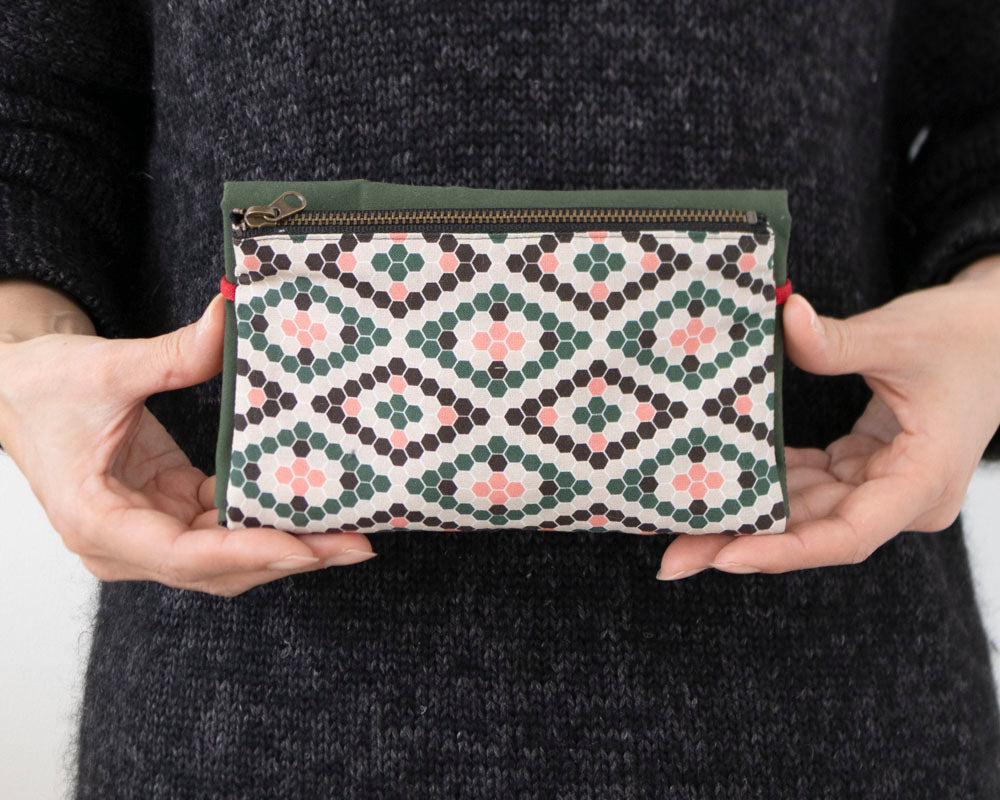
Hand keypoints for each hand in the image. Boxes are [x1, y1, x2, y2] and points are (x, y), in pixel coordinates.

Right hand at [0, 292, 375, 596]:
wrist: (11, 392)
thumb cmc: (42, 388)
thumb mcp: (106, 367)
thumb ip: (174, 353)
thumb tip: (232, 318)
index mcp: (98, 522)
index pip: (183, 553)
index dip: (247, 553)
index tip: (304, 547)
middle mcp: (122, 544)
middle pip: (217, 568)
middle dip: (288, 557)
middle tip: (354, 546)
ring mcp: (145, 534)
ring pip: (226, 559)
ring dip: (285, 548)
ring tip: (347, 537)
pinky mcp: (164, 514)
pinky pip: (222, 531)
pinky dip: (265, 526)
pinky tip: (309, 512)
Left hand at [656, 254, 999, 579]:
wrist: (996, 334)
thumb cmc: (961, 338)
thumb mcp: (901, 336)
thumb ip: (840, 340)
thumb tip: (785, 318)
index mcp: (922, 481)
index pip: (846, 535)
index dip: (782, 550)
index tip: (724, 556)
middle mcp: (902, 498)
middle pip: (814, 534)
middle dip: (743, 544)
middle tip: (674, 558)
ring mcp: (882, 486)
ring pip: (805, 516)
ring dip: (747, 521)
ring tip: (681, 533)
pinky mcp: (865, 469)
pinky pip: (809, 486)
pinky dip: (766, 486)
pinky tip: (717, 486)